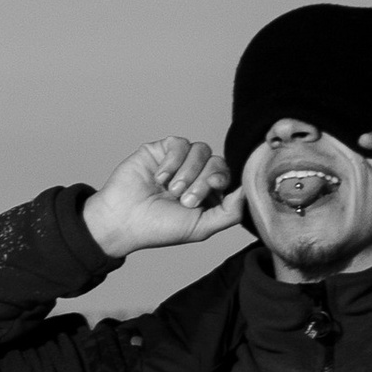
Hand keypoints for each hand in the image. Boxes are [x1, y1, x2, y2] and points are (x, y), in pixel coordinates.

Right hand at [82, 137, 243, 259]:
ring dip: (187, 172)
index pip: (227, 176)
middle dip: (202, 180)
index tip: (211, 189)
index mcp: (207, 193)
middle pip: (217, 161)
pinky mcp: (161, 150)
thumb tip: (249, 191)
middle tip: (184, 199)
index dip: (222, 179)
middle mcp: (196, 175)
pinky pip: (180, 143)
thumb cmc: (158, 228)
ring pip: (201, 150)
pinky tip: (159, 177)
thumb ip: (230, 212)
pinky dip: (172, 160)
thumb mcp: (201, 228)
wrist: (123, 220)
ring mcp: (179, 161)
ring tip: (170, 190)